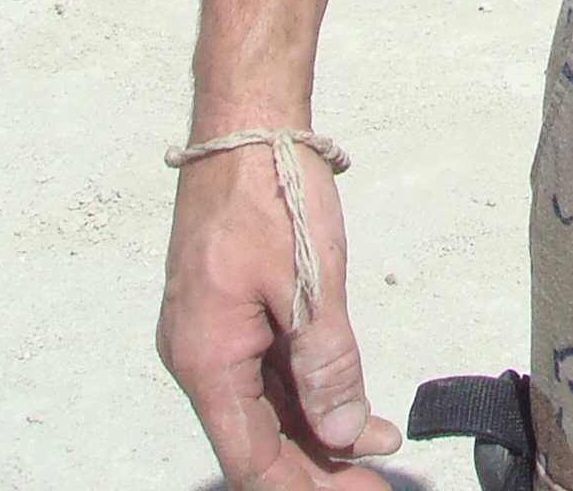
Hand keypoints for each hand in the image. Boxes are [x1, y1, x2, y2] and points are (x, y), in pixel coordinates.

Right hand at [158, 143, 402, 485]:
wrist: (244, 118)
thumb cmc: (269, 188)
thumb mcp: (309, 283)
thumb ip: (326, 365)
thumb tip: (344, 435)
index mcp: (207, 360)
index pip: (252, 459)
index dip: (307, 488)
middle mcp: (198, 356)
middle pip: (256, 440)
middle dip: (316, 467)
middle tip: (374, 480)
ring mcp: (210, 332)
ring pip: (262, 407)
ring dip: (315, 430)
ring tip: (372, 446)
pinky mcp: (226, 309)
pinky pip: (262, 371)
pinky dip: (303, 391)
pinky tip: (344, 401)